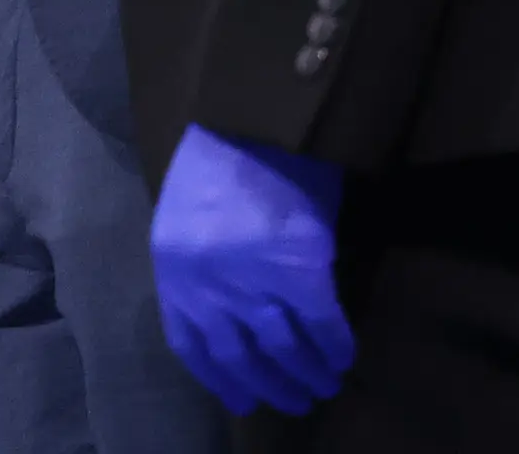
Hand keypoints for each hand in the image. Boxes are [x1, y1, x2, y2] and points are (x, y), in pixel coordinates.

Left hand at [150, 123, 353, 415]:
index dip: (218, 378)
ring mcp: (253, 281)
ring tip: (324, 385)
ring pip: (283, 348)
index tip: (239, 400)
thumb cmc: (217, 158)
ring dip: (307, 373)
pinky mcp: (300, 271)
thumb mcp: (189, 217)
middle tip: (295, 402)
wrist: (250, 117)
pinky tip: (346, 357)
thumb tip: (237, 312)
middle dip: (269, 386)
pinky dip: (336, 346)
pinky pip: (323, 325)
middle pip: (239, 356)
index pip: (190, 344)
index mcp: (172, 269)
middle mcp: (207, 286)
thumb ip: (203, 265)